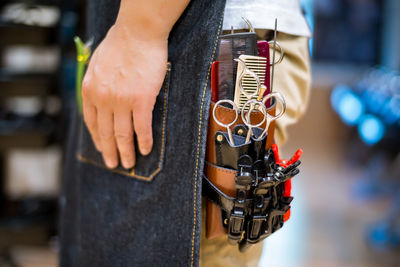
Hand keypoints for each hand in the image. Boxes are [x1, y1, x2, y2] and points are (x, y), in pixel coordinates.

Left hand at [81, 24, 167, 168]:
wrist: (138, 33)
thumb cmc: (120, 44)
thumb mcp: (96, 63)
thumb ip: (95, 83)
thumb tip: (98, 97)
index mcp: (90, 90)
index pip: (91, 122)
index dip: (97, 139)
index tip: (102, 148)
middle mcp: (103, 99)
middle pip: (106, 133)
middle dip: (110, 152)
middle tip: (114, 164)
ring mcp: (121, 101)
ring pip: (123, 134)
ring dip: (126, 152)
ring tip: (129, 163)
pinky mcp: (141, 100)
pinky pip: (142, 127)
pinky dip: (144, 141)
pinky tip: (146, 149)